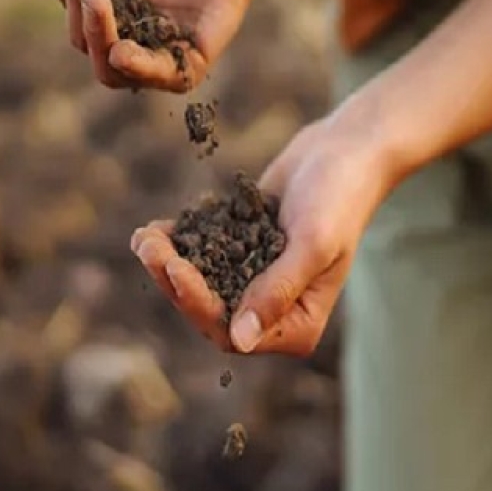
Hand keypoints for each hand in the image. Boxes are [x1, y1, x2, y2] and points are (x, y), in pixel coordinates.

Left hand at [130, 116, 392, 356]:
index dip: (199, 306)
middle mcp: (274, 310)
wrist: (346, 150)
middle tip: (148, 245)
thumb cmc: (340, 197)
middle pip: (208, 311)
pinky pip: (202, 257)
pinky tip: (158, 228)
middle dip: (174, 280)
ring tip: (145, 237)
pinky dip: (179, 244)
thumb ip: (277, 291)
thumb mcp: (312, 244)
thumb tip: (240, 340)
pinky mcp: (241, 250)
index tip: (176, 268)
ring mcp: (255, 280)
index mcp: (298, 324)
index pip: (234, 333)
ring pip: (199, 284)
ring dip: (167, 263)